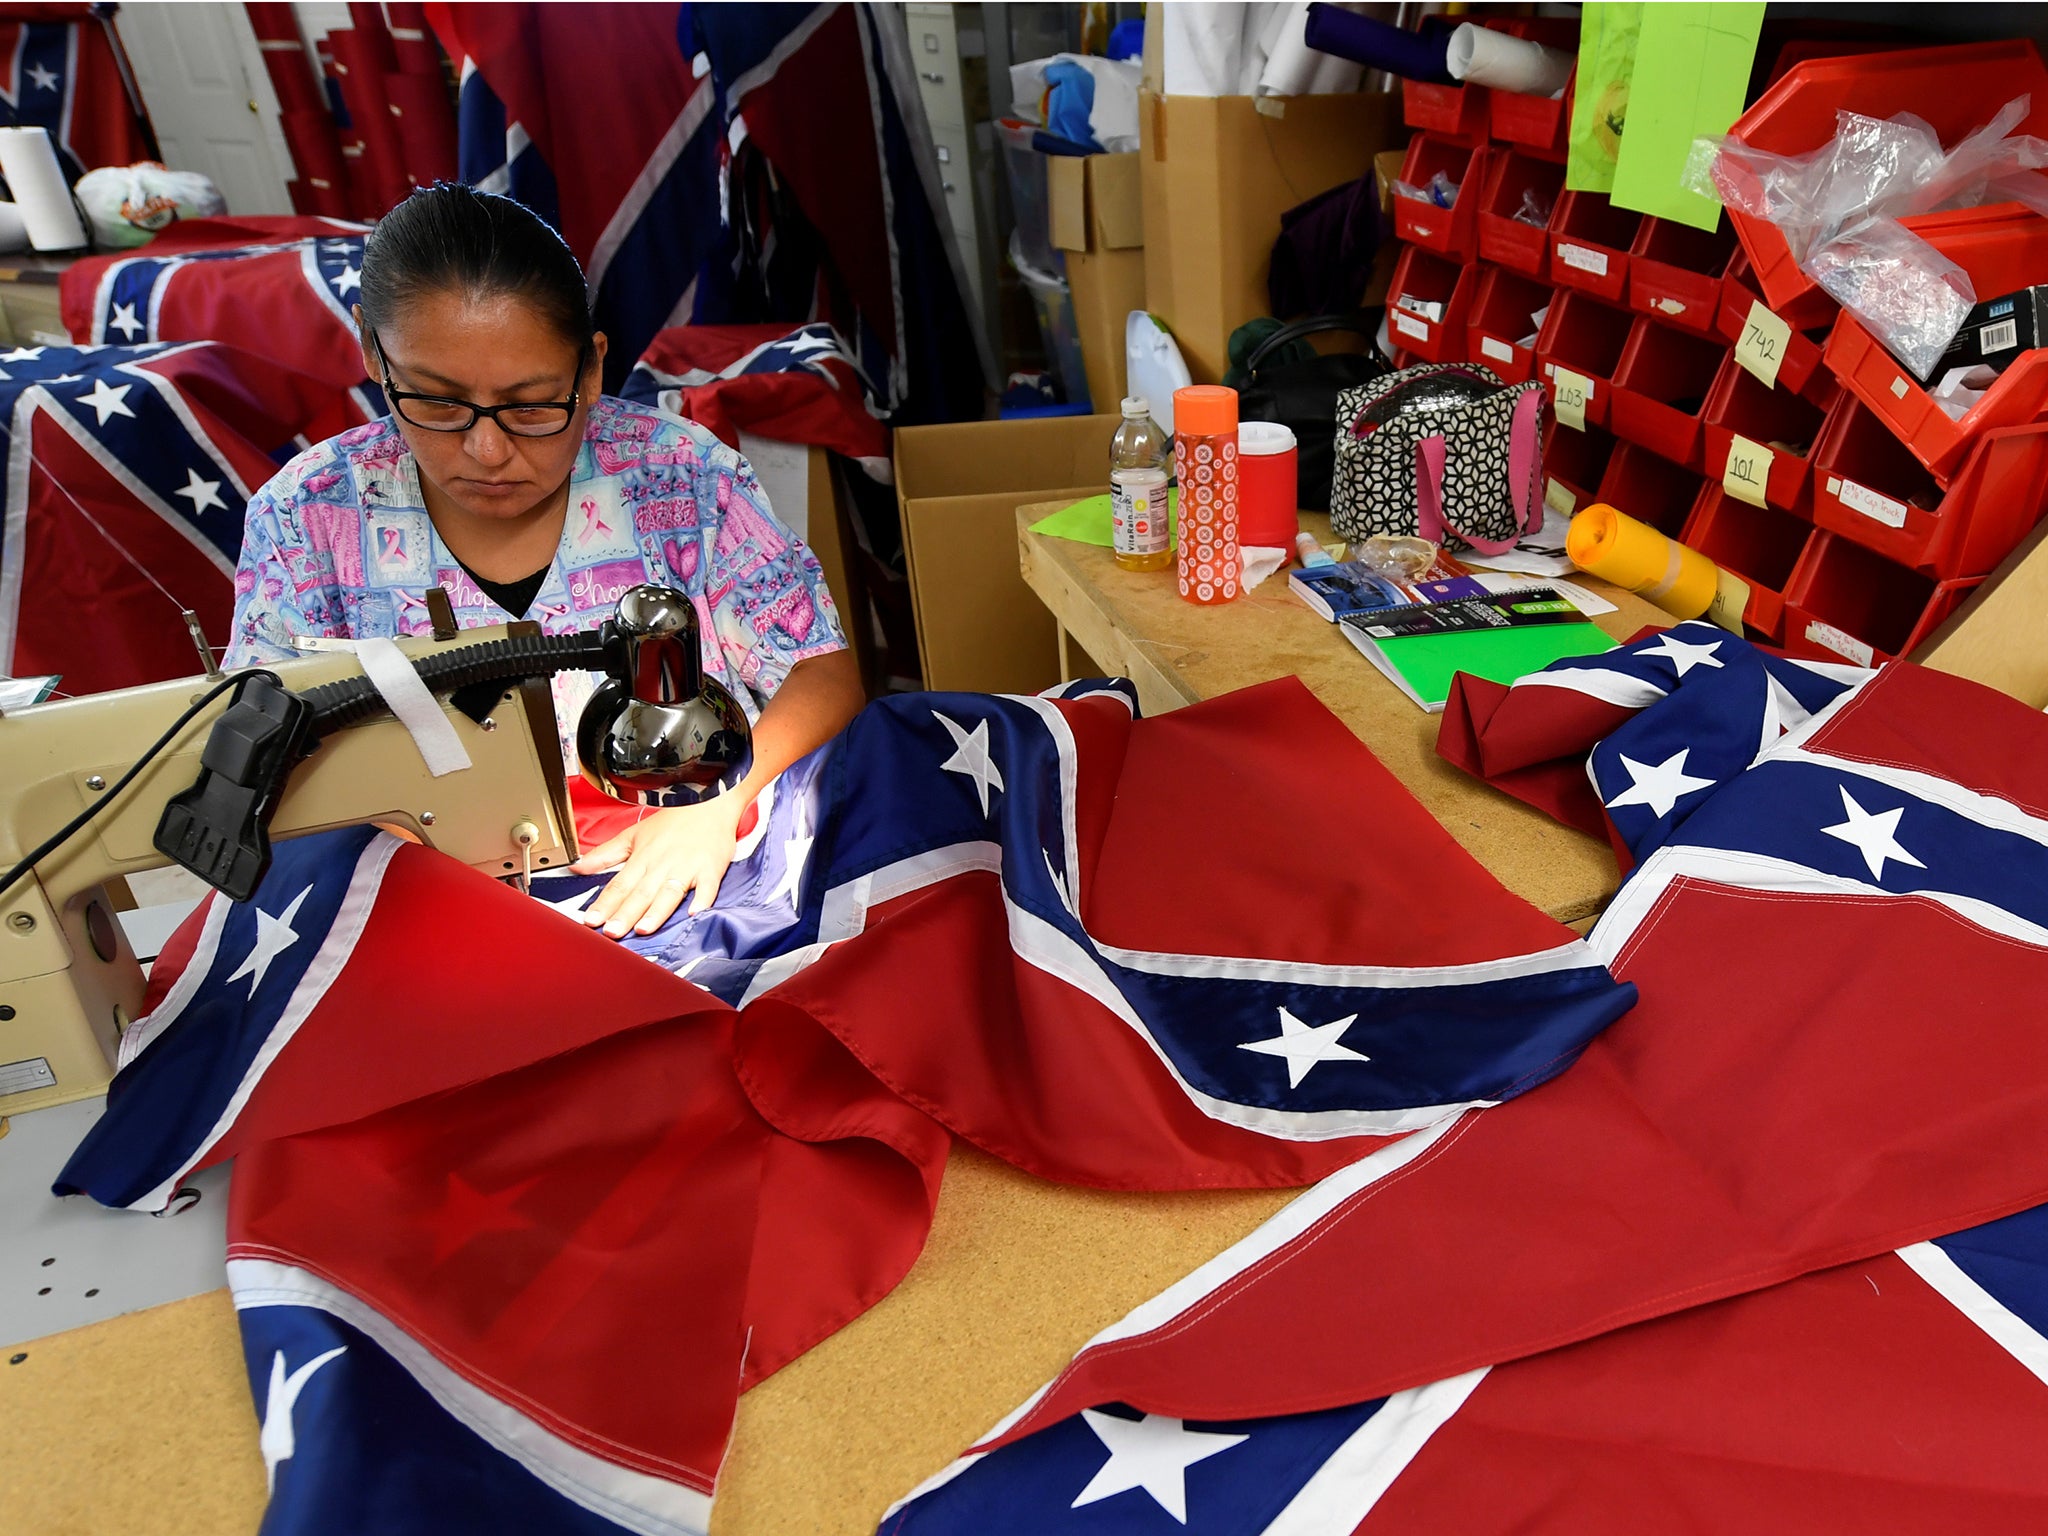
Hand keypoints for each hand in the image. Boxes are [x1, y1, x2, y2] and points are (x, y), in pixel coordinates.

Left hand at [569, 796, 747, 937]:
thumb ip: (605, 854)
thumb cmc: (673, 821)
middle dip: (625, 914)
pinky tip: (694, 914)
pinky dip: (702, 900)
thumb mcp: (633, 834)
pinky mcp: (711, 869)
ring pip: (669, 893)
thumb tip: (577, 867)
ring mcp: (687, 867)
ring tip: (644, 929)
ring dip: (656, 912)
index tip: (591, 920)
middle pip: (640, 893)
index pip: (619, 885)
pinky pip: (707, 887)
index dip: (605, 903)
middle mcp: (662, 865)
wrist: (707, 801)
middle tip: (612, 932)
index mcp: (642, 858)